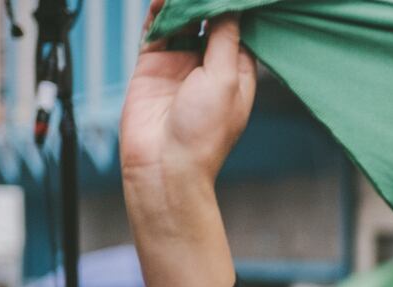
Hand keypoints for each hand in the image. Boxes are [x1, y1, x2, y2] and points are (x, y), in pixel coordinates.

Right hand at [121, 6, 255, 191]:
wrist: (163, 163)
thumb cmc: (204, 131)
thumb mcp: (225, 78)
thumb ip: (226, 38)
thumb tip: (232, 5)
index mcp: (237, 72)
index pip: (240, 30)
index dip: (236, 8)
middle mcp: (210, 66)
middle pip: (210, 21)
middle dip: (207, 2)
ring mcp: (180, 63)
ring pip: (182, 22)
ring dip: (181, 3)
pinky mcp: (152, 64)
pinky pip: (155, 31)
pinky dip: (157, 14)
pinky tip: (160, 0)